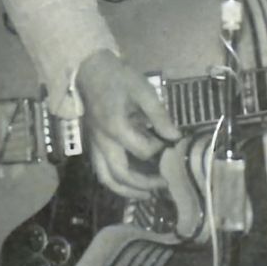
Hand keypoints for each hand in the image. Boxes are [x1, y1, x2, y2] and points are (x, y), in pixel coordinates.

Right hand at [76, 48, 178, 199]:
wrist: (90, 70)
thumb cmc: (118, 78)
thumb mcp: (144, 91)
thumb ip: (160, 116)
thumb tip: (176, 137)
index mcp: (116, 127)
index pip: (144, 151)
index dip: (162, 152)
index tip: (175, 147)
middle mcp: (103, 142)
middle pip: (122, 174)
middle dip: (145, 184)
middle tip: (164, 185)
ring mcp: (95, 145)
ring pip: (106, 178)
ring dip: (126, 191)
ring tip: (146, 194)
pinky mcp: (93, 145)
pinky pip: (101, 171)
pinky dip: (115, 182)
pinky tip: (130, 183)